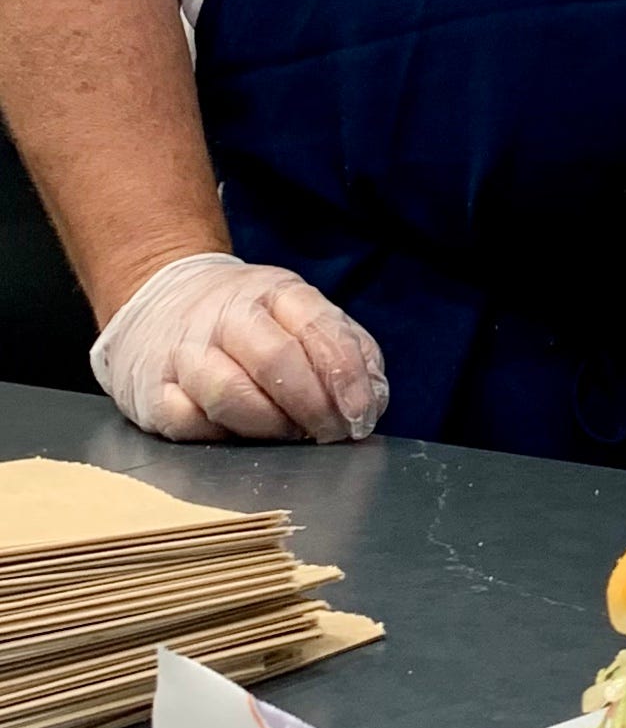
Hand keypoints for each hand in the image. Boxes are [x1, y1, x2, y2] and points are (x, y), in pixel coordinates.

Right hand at [89, 252, 387, 443]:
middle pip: (276, 360)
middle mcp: (224, 315)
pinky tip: (240, 435)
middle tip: (330, 433)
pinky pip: (188, 422)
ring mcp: (184, 352)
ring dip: (271, 426)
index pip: (318, 326)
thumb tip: (370, 401)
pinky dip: (221, 437)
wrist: (161, 303)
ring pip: (230, 394)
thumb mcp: (299, 314)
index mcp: (272, 291)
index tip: (361, 414)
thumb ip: (342, 350)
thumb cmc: (248, 322)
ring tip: (291, 435)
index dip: (346, 375)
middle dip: (314, 406)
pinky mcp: (153, 392)